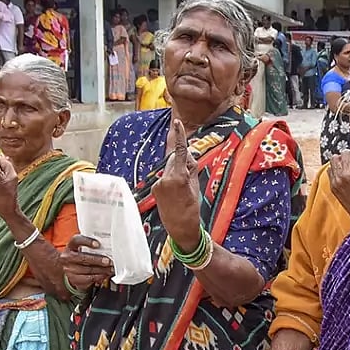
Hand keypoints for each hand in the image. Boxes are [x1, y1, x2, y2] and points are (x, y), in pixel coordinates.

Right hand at [61, 234, 112, 289]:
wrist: (72, 269)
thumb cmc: (81, 256)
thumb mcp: (84, 249)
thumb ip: (93, 247)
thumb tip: (108, 248)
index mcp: (71, 245)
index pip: (76, 240)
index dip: (87, 242)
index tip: (98, 244)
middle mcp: (68, 257)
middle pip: (83, 258)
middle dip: (98, 260)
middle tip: (108, 261)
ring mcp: (69, 269)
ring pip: (88, 269)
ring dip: (102, 269)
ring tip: (110, 268)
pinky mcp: (73, 279)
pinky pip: (88, 278)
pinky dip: (99, 276)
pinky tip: (105, 274)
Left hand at [152, 120, 203, 249]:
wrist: (180, 227)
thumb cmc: (191, 207)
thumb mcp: (195, 186)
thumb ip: (190, 168)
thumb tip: (186, 155)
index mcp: (178, 177)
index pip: (180, 152)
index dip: (179, 136)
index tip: (176, 123)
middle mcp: (165, 178)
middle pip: (174, 159)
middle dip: (182, 162)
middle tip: (190, 179)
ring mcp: (158, 183)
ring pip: (169, 168)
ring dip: (176, 172)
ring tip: (182, 190)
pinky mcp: (154, 188)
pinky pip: (164, 177)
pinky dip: (170, 180)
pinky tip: (175, 193)